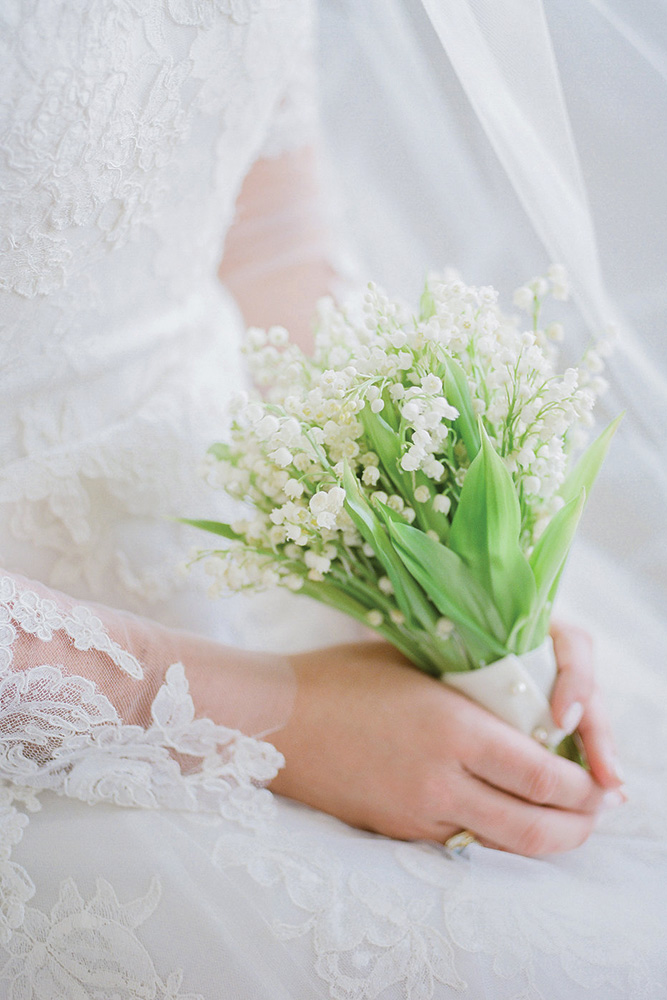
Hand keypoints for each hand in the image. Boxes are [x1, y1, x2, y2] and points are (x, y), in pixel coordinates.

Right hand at [268, 640, 622, 855]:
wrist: (273, 718)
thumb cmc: (343, 676)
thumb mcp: (417, 664)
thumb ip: (475, 688)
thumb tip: (532, 706)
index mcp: (453, 728)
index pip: (544, 776)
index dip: (583, 787)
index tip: (597, 780)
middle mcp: (441, 780)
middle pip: (536, 829)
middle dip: (578, 828)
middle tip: (592, 812)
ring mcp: (417, 813)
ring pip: (502, 847)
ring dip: (542, 840)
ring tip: (558, 820)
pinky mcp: (395, 832)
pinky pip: (462, 844)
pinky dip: (494, 837)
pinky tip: (500, 815)